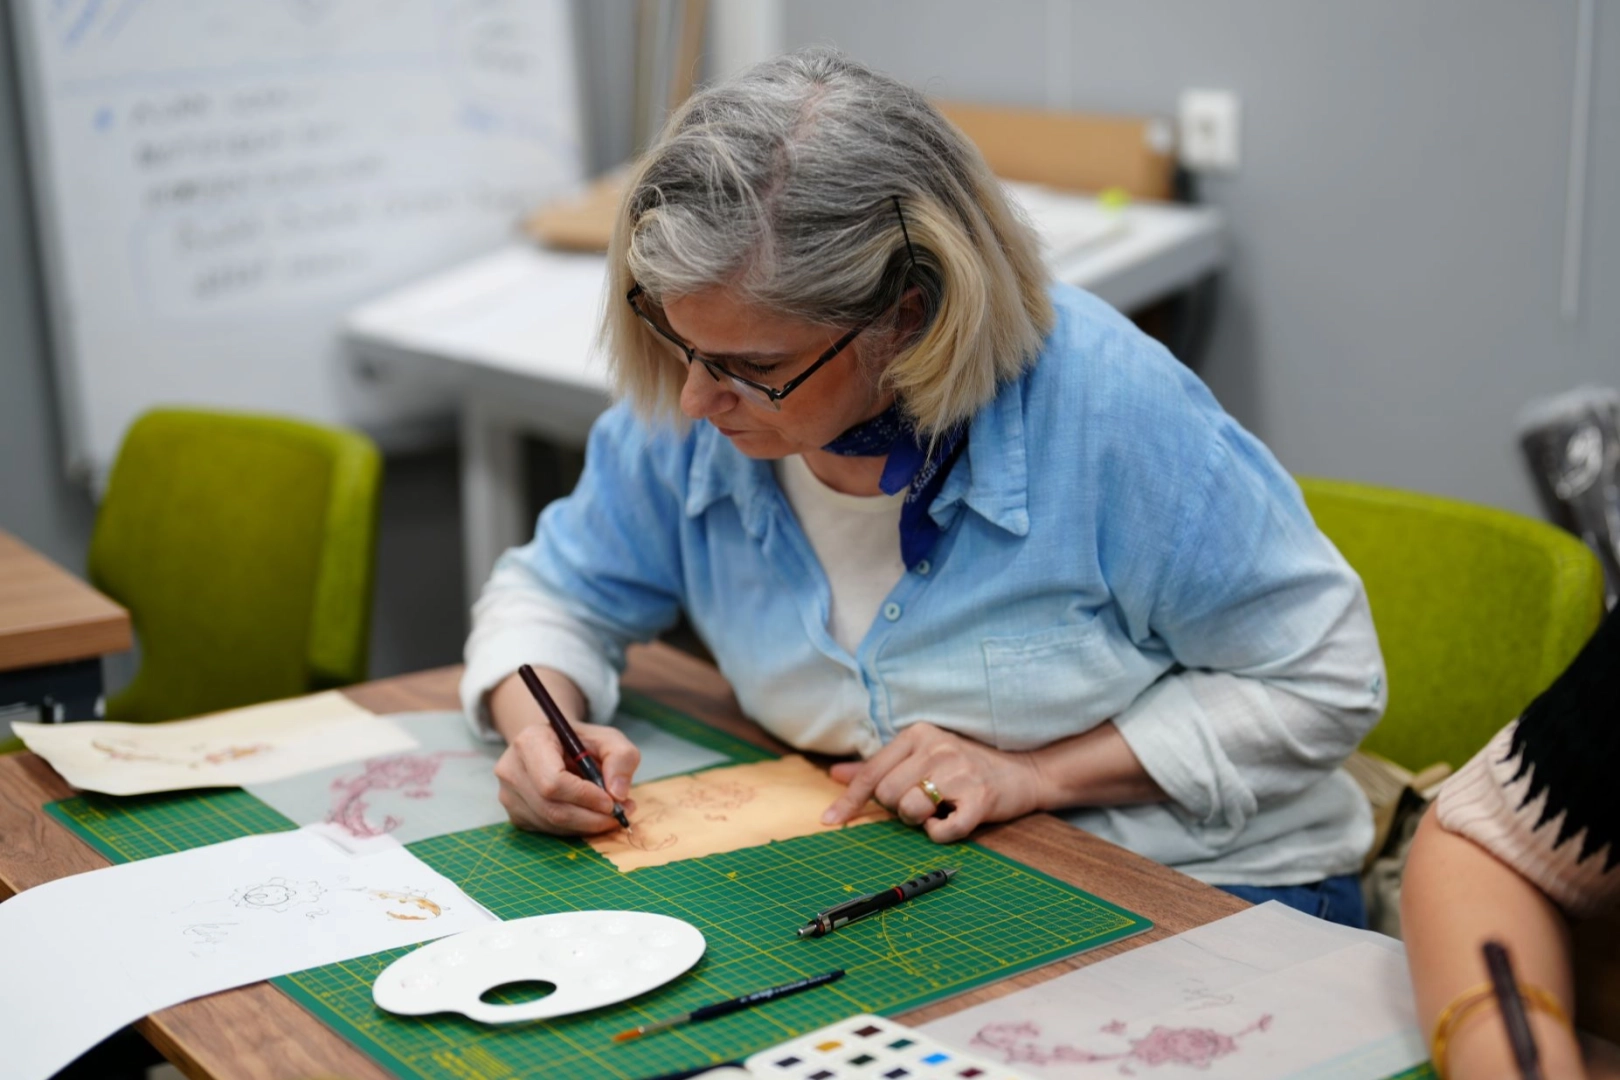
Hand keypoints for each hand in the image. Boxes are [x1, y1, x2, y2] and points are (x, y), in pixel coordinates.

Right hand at [487, 670, 640, 835]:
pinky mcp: (515, 815)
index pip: (552, 782)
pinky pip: (548, 830)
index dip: (584, 797)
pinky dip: (575, 828)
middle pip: (551, 808)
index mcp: (530, 742)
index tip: (612, 801)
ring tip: (610, 813)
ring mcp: (508, 795)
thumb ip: (621, 758)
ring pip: (551, 824)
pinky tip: (589, 815)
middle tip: (620, 815)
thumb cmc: (581, 742)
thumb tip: (618, 794)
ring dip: (586, 825)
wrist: (553, 746)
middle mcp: (511, 769)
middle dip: (591, 818)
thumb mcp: (608, 739)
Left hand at [820, 722, 1043, 842]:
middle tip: (922, 803)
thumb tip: (836, 774)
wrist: (1024, 773)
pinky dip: (940, 833)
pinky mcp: (980, 798)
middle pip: (887, 795)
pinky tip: (951, 820)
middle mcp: (937, 748)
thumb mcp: (921, 756)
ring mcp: (959, 772)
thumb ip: (879, 766)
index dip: (849, 800)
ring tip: (938, 808)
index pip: (872, 772)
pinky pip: (941, 830)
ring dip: (919, 820)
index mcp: (918, 734)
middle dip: (897, 808)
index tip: (830, 820)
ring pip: (909, 810)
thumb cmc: (965, 766)